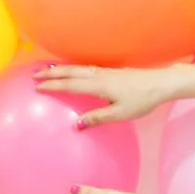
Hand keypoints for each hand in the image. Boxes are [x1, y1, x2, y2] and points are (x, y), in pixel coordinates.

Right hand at [34, 63, 172, 127]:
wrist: (160, 83)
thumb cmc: (142, 100)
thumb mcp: (120, 114)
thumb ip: (97, 118)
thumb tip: (76, 125)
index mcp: (98, 86)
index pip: (70, 85)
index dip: (53, 86)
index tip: (37, 87)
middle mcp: (99, 75)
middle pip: (70, 72)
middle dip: (51, 74)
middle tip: (34, 75)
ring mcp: (105, 71)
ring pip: (77, 68)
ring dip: (61, 69)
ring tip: (47, 69)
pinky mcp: (111, 71)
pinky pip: (86, 68)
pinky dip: (73, 68)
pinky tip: (72, 70)